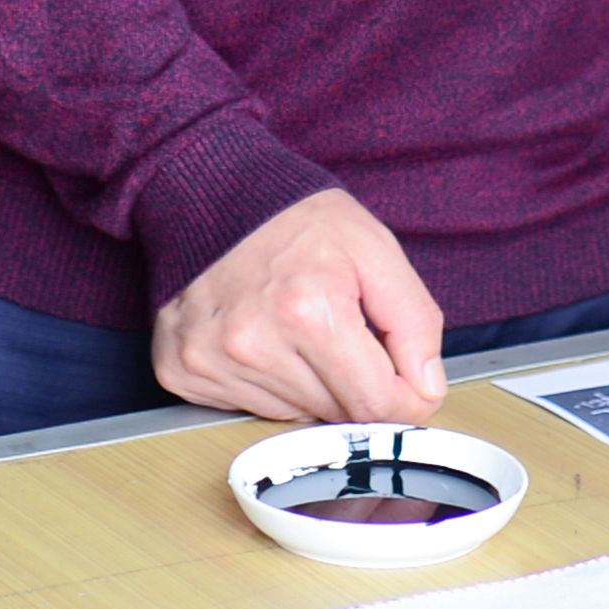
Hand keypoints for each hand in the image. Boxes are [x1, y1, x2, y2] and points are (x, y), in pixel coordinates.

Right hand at [153, 188, 447, 425]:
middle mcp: (253, 344)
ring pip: (293, 415)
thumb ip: (414, 321)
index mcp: (309, 312)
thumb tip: (426, 389)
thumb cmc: (294, 218)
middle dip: (352, 382)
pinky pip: (247, 408)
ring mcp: (211, 361)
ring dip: (307, 383)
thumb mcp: (375, 249)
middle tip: (339, 331)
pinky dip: (265, 381)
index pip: (375, 404)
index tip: (406, 380)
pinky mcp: (182, 371)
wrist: (211, 193)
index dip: (403, 397)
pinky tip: (260, 336)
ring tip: (294, 327)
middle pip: (335, 414)